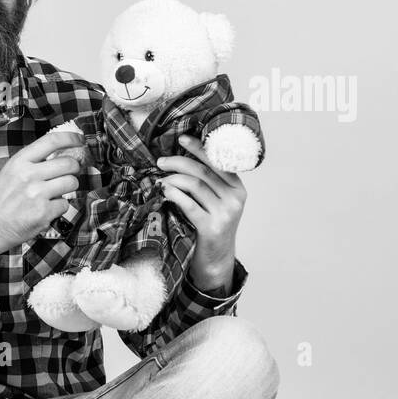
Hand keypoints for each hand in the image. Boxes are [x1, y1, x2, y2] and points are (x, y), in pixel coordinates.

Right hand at [0, 126, 84, 269]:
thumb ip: (32, 164)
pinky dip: (59, 208)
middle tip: (67, 174)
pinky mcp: (44, 213)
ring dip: (68, 188)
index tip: (80, 140)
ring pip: (72, 183)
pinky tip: (45, 210)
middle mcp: (29, 175)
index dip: (71, 138)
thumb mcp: (9, 174)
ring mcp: (37, 194)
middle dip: (73, 169)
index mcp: (19, 162)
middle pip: (69, 163)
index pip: (52, 141)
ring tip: (54, 194)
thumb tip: (60, 155)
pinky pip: (65, 204)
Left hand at [157, 134, 245, 292]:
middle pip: (203, 171)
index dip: (199, 148)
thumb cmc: (211, 227)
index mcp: (238, 188)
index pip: (217, 161)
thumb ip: (208, 184)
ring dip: (172, 179)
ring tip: (159, 180)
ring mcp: (225, 213)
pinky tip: (163, 192)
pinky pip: (188, 204)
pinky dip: (173, 194)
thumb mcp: (216, 202)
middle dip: (179, 162)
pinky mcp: (212, 227)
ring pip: (194, 185)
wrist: (216, 259)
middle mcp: (235, 198)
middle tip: (160, 161)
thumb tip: (180, 160)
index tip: (181, 138)